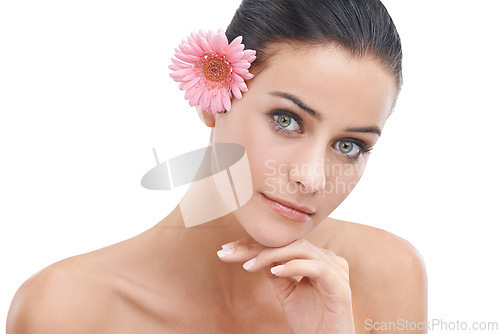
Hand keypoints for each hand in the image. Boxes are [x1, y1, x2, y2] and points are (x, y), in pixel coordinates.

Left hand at [217, 238, 354, 333]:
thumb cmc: (311, 322)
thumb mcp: (287, 292)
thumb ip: (275, 271)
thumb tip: (253, 254)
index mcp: (317, 258)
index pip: (283, 244)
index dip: (254, 244)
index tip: (227, 248)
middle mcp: (328, 259)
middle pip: (289, 243)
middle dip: (256, 246)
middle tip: (229, 253)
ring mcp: (336, 271)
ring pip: (301, 249)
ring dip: (271, 255)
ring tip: (249, 265)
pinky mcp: (340, 287)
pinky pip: (316, 268)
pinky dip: (293, 267)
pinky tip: (274, 272)